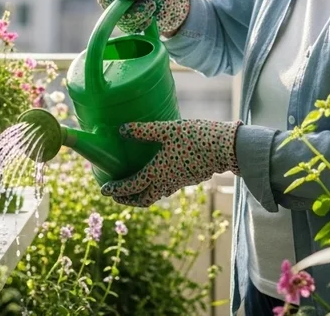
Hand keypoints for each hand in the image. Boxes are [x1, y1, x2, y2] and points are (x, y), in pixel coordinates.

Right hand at [98, 0, 189, 35]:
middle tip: (150, 4)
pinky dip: (144, 25)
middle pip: (113, 14)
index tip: (132, 0)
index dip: (117, 3)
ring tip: (153, 7)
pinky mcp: (128, 22)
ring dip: (142, 18)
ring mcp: (120, 11)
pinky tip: (151, 17)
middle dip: (135, 12)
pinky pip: (131, 30)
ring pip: (123, 24)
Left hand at [99, 119, 240, 206]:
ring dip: (141, 194)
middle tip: (116, 194)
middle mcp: (165, 183)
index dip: (116, 190)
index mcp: (157, 172)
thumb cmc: (195, 137)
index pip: (131, 186)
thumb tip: (121, 129)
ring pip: (155, 195)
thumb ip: (143, 130)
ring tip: (133, 186)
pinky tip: (156, 174)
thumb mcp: (167, 129)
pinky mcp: (187, 179)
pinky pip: (166, 188)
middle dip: (127, 200)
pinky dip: (155, 187)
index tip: (104, 190)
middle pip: (142, 200)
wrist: (225, 148)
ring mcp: (178, 183)